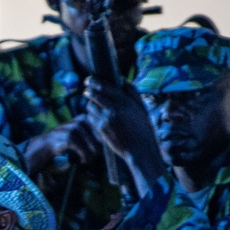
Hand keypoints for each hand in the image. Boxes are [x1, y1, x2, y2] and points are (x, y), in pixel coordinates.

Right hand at [21, 118, 102, 176]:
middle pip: (101, 139)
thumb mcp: (78, 135)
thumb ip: (92, 135)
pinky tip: (80, 161)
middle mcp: (81, 120)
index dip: (103, 143)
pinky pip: (85, 152)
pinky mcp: (69, 138)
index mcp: (85, 118)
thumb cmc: (63, 142)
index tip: (98, 151)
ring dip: (91, 157)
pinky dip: (84, 159)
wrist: (43, 146)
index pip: (103, 131)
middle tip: (90, 157)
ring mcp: (75, 128)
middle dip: (98, 151)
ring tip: (85, 160)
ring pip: (94, 147)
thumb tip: (108, 143)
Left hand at [84, 80, 166, 194]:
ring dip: (90, 103)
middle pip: (95, 95)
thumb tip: (122, 80)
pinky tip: (95, 116)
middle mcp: (115, 109)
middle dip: (89, 91)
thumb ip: (133, 93)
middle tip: (86, 89)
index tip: (89, 79)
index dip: (95, 82)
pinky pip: (90, 117)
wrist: (140, 150)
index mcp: (126, 102)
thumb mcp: (142, 109)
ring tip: (93, 104)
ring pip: (91, 106)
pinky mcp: (101, 129)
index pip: (106, 87)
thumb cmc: (143, 129)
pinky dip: (91, 115)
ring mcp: (107, 119)